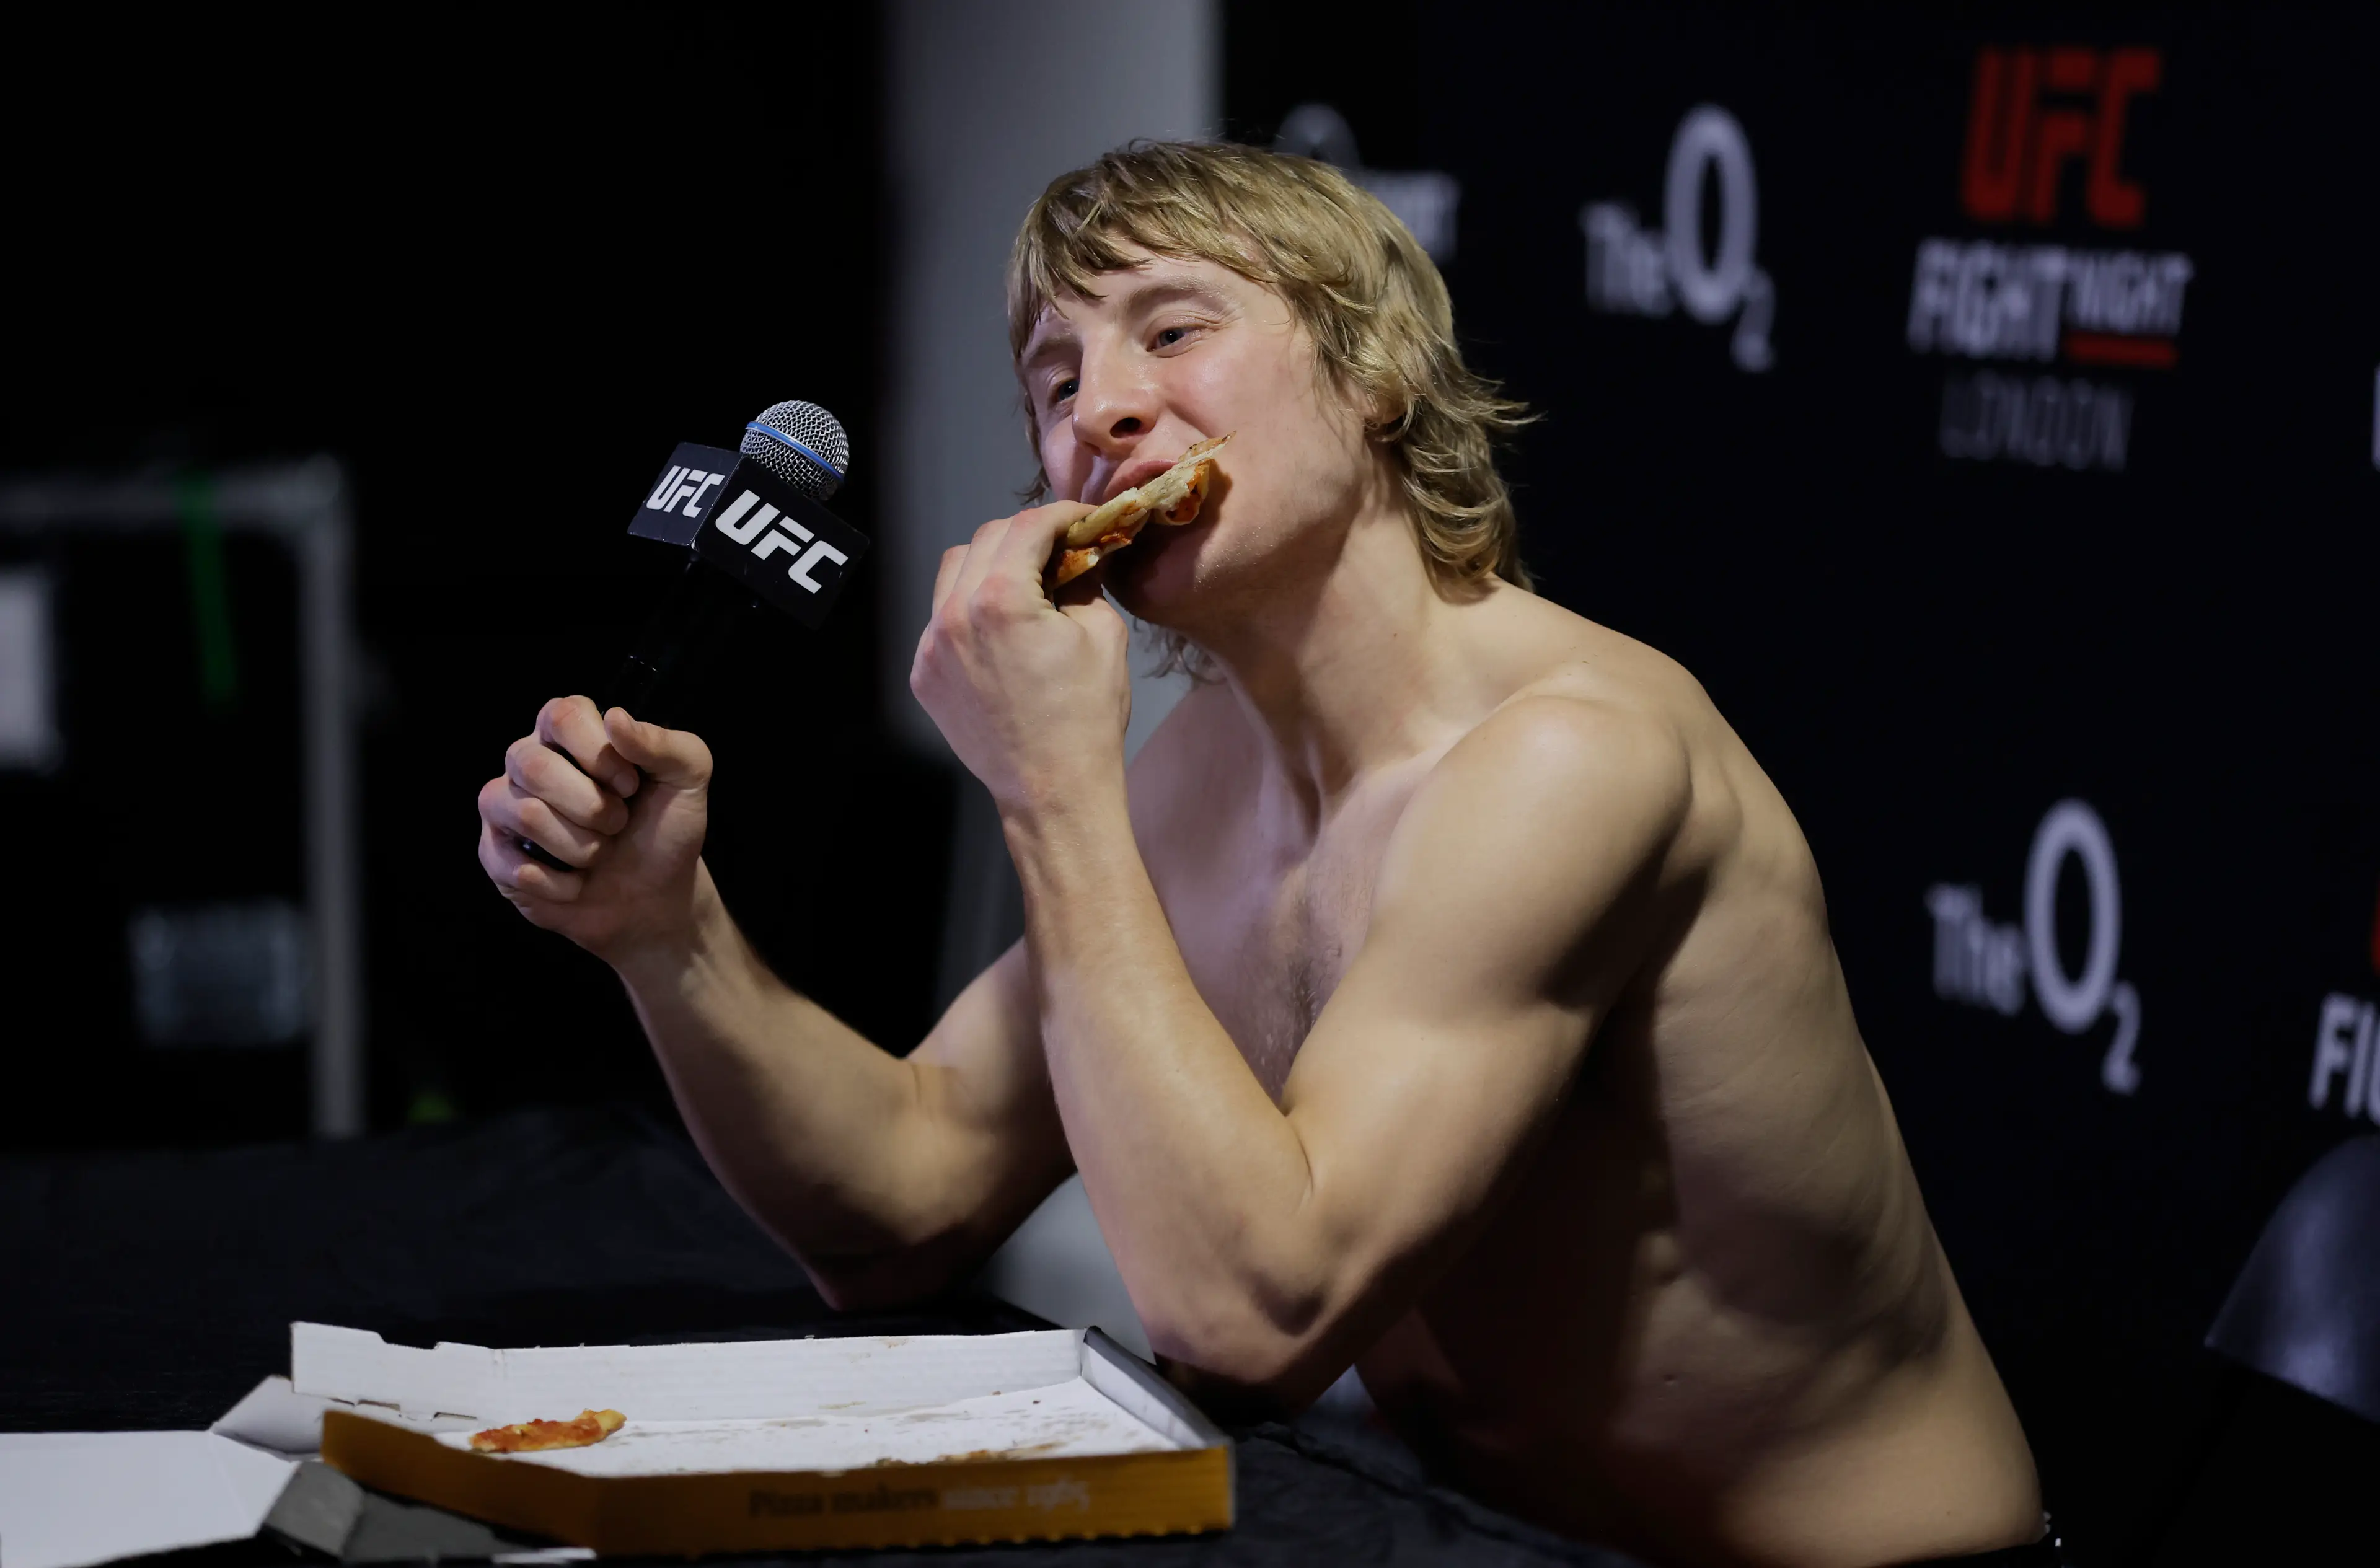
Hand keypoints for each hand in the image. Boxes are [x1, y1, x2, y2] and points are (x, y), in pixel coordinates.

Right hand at [476, 696, 714, 965]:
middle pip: (535, 766)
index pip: (562, 717)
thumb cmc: (666, 827)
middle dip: (593, 807)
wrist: (654, 896)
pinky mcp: (494, 854)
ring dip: (582, 847)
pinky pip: (515, 865)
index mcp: (568, 729)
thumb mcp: (688, 779)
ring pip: (527, 815)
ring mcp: (504, 806)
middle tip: (618, 824)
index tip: (631, 786)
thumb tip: (615, 718)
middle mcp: (527, 759)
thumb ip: (664, 744)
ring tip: (599, 853)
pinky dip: (562, 883)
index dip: (600, 756)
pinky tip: (577, 882)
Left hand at [909, 502, 1131, 810]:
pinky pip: (941, 618)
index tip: (1082, 520)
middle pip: (985, 539)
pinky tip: (1000, 631)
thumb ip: (1083, 581)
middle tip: (1059, 549)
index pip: (1028, 526)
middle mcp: (955, 615)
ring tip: (1023, 585)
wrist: (1052, 791)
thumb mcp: (1104, 635)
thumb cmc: (1087, 718)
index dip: (1061, 515)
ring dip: (989, 564)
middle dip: (1025, 535)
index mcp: (1002, 600)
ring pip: (953, 572)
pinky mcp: (924, 675)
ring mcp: (931, 647)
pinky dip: (969, 609)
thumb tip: (1078, 555)